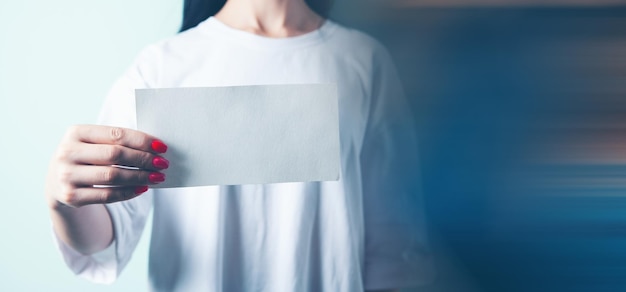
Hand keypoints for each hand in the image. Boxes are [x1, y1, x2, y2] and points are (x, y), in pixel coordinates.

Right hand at [45, 125, 168, 207]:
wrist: (57, 182)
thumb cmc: (87, 157)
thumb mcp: (93, 143)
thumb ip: (117, 142)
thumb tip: (155, 148)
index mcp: (76, 132)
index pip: (116, 134)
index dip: (141, 140)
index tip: (162, 147)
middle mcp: (67, 152)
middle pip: (115, 155)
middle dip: (144, 159)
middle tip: (163, 163)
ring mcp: (67, 176)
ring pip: (113, 176)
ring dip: (140, 177)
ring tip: (158, 177)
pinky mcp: (71, 197)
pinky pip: (108, 195)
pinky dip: (129, 192)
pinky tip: (143, 188)